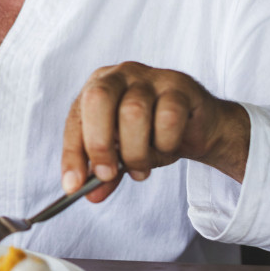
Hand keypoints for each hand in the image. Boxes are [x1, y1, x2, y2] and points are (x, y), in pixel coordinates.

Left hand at [60, 62, 249, 201]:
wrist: (197, 127)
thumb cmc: (152, 135)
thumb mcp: (122, 156)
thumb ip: (106, 174)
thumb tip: (91, 195)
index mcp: (97, 87)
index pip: (76, 119)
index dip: (72, 154)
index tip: (74, 185)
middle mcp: (120, 75)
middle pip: (98, 99)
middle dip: (100, 143)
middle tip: (108, 175)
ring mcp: (150, 76)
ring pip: (134, 112)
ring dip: (137, 152)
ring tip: (142, 168)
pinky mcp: (180, 85)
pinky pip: (168, 117)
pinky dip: (165, 142)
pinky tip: (167, 147)